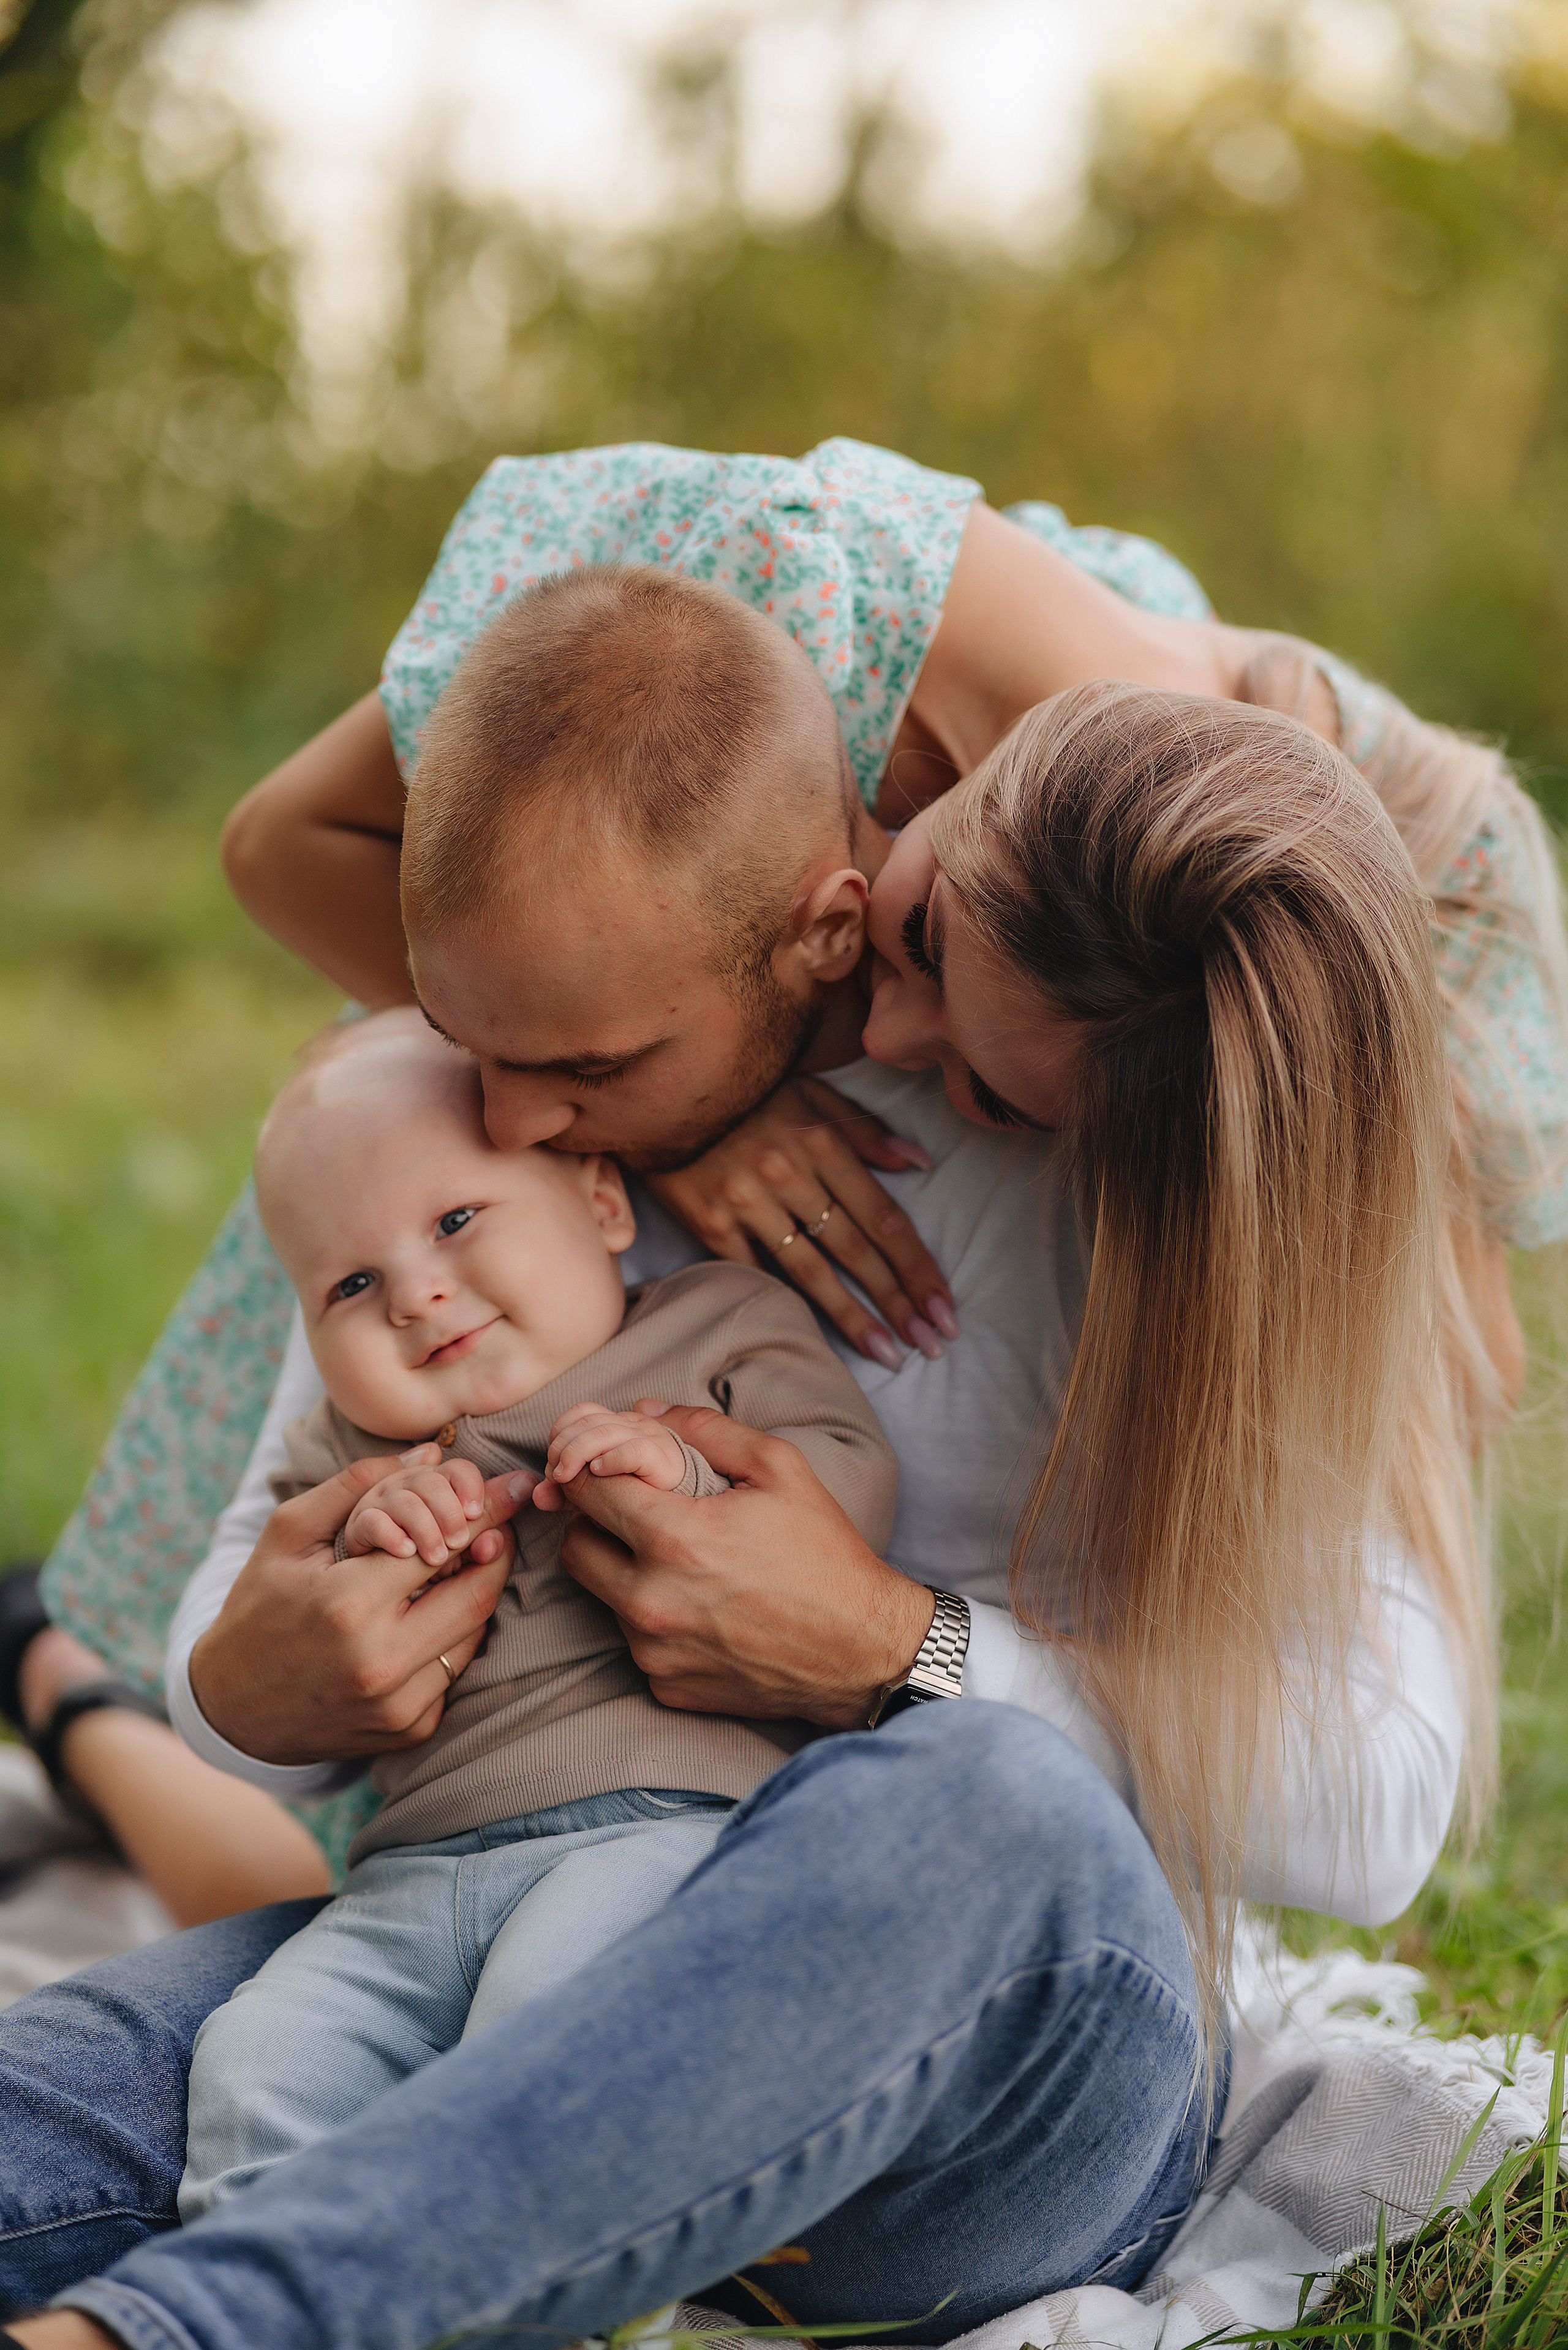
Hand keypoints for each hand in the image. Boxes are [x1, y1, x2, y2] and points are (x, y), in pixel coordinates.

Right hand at [189, 1454, 523, 1764]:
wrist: (231, 1709)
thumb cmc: (258, 1608)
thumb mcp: (289, 1534)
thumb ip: (357, 1485)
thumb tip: (431, 1453)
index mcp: (349, 1605)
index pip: (445, 1545)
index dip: (486, 1512)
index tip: (512, 1488)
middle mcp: (381, 1662)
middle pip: (477, 1596)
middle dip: (493, 1554)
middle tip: (492, 1529)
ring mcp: (399, 1705)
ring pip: (473, 1634)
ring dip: (471, 1597)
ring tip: (450, 1572)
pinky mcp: (410, 1730)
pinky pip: (454, 1672)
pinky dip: (448, 1641)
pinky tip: (421, 1623)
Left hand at [558, 1405, 934, 1729]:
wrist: (864, 1650)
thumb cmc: (825, 1555)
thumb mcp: (780, 1469)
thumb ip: (706, 1429)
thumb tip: (643, 1411)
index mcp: (674, 1538)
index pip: (586, 1489)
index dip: (590, 1469)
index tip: (606, 1467)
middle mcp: (651, 1600)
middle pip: (575, 1546)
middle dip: (594, 1521)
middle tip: (636, 1510)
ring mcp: (654, 1651)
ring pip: (602, 1595)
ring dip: (624, 1571)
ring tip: (678, 1560)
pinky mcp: (666, 1687)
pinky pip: (635, 1642)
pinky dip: (654, 1620)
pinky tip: (700, 1607)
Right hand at [644, 1075, 957, 1367]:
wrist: (662, 1091)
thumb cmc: (746, 1092)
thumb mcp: (811, 1093)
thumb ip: (866, 1129)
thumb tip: (920, 1162)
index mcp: (822, 1143)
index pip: (885, 1218)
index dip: (919, 1267)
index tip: (945, 1307)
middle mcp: (789, 1175)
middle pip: (856, 1251)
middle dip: (899, 1302)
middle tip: (932, 1345)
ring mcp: (747, 1203)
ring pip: (811, 1272)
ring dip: (853, 1318)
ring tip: (888, 1354)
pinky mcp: (709, 1223)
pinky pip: (754, 1271)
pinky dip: (785, 1302)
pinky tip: (815, 1337)